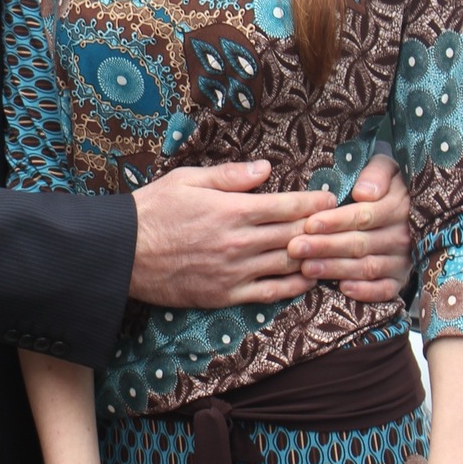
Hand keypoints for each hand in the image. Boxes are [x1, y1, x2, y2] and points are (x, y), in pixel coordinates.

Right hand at [131, 160, 320, 307]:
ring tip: (330, 250)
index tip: (330, 198)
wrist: (122, 253)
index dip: (314, 202)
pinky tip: (307, 280)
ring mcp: (234, 272)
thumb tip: (266, 169)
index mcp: (232, 210)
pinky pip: (269, 293)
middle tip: (339, 223)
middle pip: (294, 235)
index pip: (287, 206)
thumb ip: (230, 175)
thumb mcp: (187, 179)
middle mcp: (239, 242)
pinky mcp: (225, 294)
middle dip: (320, 228)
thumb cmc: (152, 210)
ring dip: (312, 257)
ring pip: (287, 265)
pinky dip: (293, 287)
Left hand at [285, 152, 411, 303]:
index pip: (363, 216)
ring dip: (335, 269)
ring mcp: (402, 260)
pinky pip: (385, 290)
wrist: (413, 211)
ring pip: (366, 267)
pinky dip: (365, 292)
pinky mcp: (400, 279)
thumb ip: (377, 173)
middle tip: (295, 248)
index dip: (335, 221)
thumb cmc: (386, 186)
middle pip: (359, 244)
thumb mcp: (387, 168)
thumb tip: (364, 192)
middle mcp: (402, 236)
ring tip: (306, 267)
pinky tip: (342, 289)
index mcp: (397, 207)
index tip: (309, 223)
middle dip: (325, 246)